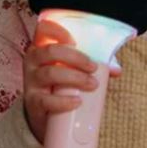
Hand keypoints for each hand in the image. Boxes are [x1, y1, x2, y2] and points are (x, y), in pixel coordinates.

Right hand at [22, 18, 120, 143]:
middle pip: (50, 51)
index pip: (43, 29)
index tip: (75, 41)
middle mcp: (33, 62)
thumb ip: (93, 67)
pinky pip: (45, 100)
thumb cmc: (62, 87)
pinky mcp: (32, 102)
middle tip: (93, 68)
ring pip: (49, 73)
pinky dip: (63, 101)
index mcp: (42, 48)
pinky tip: (77, 102)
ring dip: (75, 77)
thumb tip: (116, 70)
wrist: (48, 118)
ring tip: (92, 85)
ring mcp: (30, 82)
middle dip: (76, 58)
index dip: (57, 31)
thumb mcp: (75, 72)